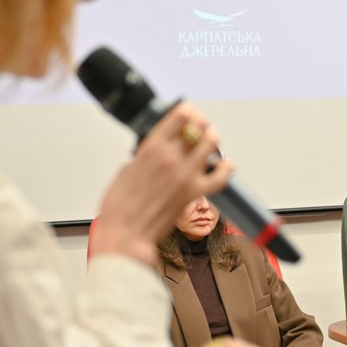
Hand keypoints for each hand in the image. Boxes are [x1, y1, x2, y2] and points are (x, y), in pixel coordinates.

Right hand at [90, 103, 232, 265]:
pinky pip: (220, 177)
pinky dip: (226, 169)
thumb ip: (142, 159)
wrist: (125, 234)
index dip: (187, 112)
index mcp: (150, 148)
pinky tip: (227, 165)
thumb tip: (151, 157)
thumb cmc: (119, 208)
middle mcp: (170, 158)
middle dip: (201, 124)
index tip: (189, 112)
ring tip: (212, 141)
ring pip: (211, 145)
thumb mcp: (124, 171)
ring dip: (213, 139)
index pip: (178, 117)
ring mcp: (184, 175)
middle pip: (197, 128)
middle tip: (202, 126)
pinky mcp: (193, 193)